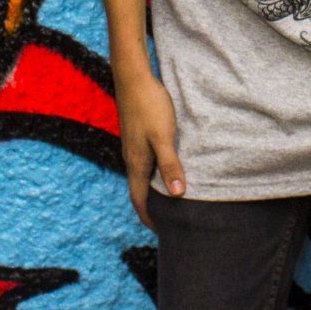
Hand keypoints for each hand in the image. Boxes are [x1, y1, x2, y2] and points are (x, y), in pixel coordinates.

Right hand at [115, 69, 184, 227]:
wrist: (133, 77)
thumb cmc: (150, 106)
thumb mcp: (163, 137)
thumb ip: (170, 165)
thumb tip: (178, 195)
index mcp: (136, 163)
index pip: (139, 200)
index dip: (150, 218)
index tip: (163, 232)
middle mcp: (132, 158)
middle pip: (140, 191)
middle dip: (152, 208)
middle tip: (170, 220)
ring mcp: (133, 146)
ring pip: (143, 176)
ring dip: (154, 189)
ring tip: (171, 198)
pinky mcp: (138, 134)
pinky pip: (145, 161)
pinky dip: (155, 172)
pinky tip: (168, 166)